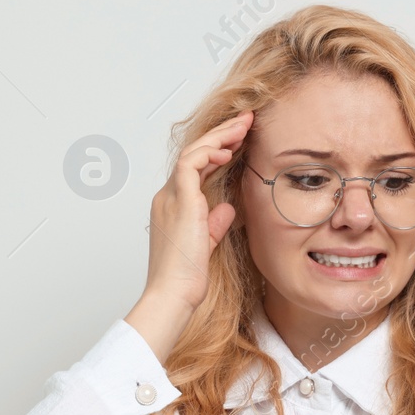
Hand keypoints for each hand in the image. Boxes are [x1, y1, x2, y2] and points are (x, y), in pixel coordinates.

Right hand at [140, 110, 249, 312]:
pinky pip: (190, 164)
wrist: (173, 294)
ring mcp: (171, 197)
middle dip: (221, 134)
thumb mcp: (208, 243)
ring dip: (219, 136)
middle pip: (194, 153)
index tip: (240, 140)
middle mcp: (169, 196)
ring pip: (192, 152)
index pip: (196, 167)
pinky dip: (209, 153)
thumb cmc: (187, 277)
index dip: (218, 150)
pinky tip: (228, 150)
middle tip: (245, 120)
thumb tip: (228, 207)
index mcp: (175, 205)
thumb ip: (215, 223)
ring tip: (243, 126)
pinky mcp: (178, 200)